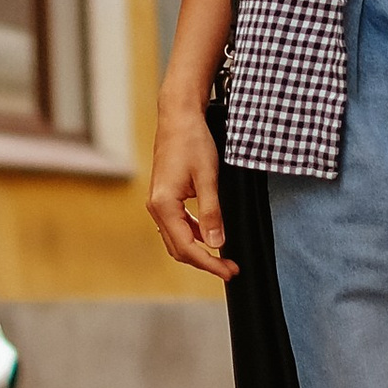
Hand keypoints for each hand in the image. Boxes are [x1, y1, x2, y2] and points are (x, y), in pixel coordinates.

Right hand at [147, 105, 236, 280]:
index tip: (230, 270)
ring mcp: (158, 202)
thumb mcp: (208, 178)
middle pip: (178, 248)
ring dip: (198, 250)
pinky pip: (176, 225)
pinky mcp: (163, 197)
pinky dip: (193, 234)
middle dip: (205, 261)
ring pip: (176, 239)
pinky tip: (209, 233)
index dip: (210, 263)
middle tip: (231, 267)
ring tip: (223, 256)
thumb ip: (212, 213)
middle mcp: (156, 207)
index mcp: (163, 204)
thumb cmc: (192, 142)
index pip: (187, 247)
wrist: (179, 116)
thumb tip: (216, 244)